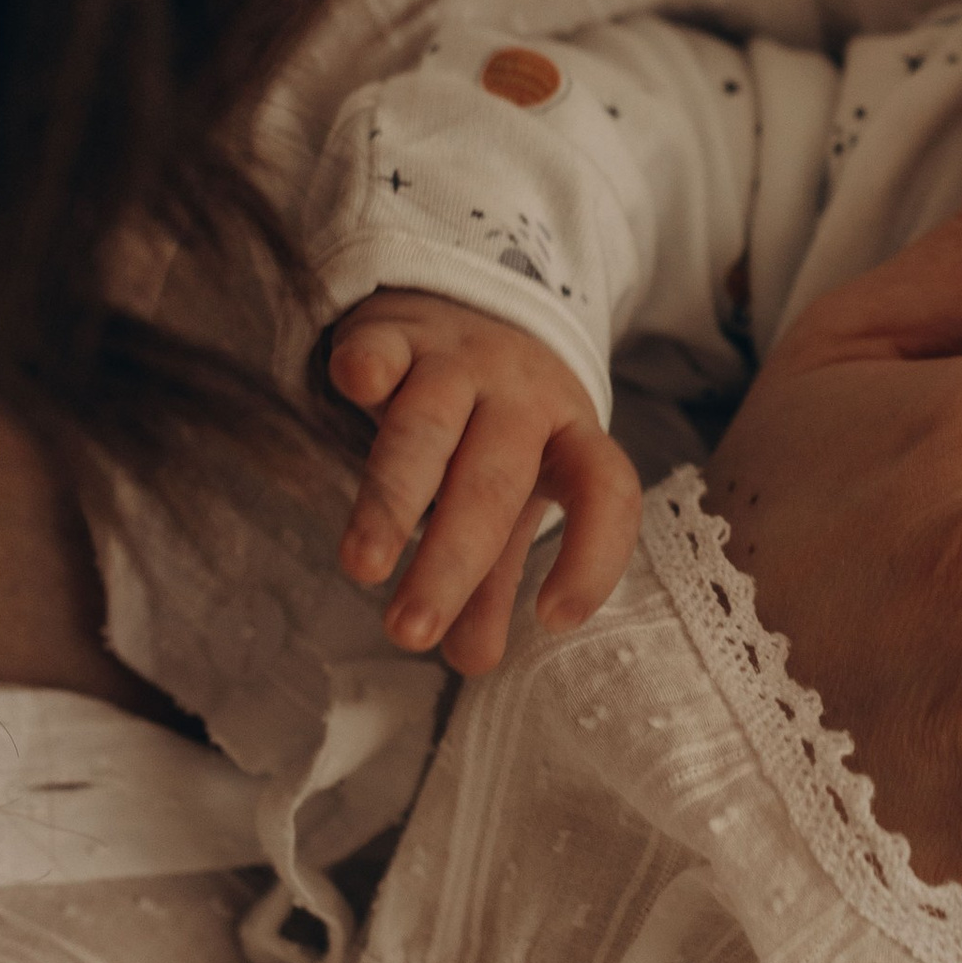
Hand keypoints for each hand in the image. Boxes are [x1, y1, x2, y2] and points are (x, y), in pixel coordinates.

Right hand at [330, 289, 642, 672]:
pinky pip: (382, 348)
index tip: (553, 619)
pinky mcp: (396, 333)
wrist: (473, 303)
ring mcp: (459, 361)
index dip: (592, 557)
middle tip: (411, 633)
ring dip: (393, 496)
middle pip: (494, 482)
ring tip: (362, 567)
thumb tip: (472, 659)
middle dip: (453, 562)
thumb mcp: (513, 496)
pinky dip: (368, 366)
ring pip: (429, 427)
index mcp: (570, 439)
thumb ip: (493, 578)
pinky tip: (356, 386)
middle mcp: (522, 398)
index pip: (605, 493)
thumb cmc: (494, 428)